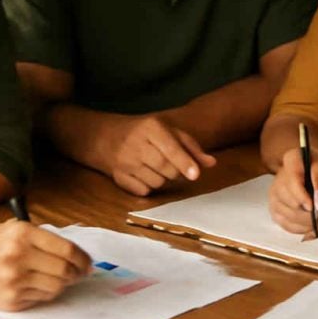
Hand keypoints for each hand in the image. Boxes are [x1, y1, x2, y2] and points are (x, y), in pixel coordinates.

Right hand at [0, 220, 91, 310]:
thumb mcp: (9, 229)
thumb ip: (39, 235)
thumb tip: (73, 249)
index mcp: (21, 234)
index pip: (66, 248)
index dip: (82, 257)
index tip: (88, 261)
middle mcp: (19, 257)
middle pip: (65, 269)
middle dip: (78, 272)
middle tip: (82, 272)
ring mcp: (15, 281)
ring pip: (57, 286)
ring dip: (65, 283)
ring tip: (64, 278)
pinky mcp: (12, 300)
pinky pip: (43, 298)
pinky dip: (49, 292)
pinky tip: (44, 285)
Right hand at [93, 115, 216, 195]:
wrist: (105, 136)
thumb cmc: (145, 133)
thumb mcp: (168, 131)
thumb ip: (191, 146)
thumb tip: (211, 163)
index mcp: (151, 127)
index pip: (171, 149)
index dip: (185, 163)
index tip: (195, 175)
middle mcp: (136, 143)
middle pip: (167, 169)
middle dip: (177, 173)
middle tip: (174, 167)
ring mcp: (125, 161)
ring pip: (157, 183)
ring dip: (164, 180)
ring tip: (157, 168)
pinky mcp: (118, 177)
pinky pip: (143, 191)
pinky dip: (149, 187)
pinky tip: (144, 175)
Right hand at [268, 146, 317, 234]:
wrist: (306, 167)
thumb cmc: (315, 165)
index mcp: (291, 161)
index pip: (292, 182)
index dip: (302, 197)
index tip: (314, 207)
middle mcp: (278, 178)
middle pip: (290, 202)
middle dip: (307, 214)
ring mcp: (274, 194)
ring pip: (286, 215)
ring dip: (304, 224)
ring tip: (317, 223)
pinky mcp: (274, 207)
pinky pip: (283, 223)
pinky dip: (297, 229)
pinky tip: (309, 229)